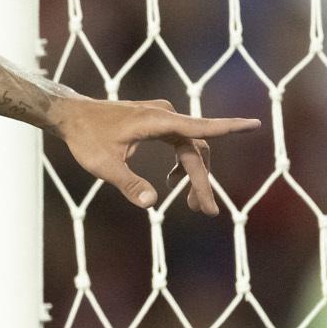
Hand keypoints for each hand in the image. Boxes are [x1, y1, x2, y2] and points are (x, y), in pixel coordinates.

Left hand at [49, 94, 257, 214]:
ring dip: (193, 175)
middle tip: (206, 212)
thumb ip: (128, 184)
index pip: (201, 128)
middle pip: (195, 150)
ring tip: (191, 205)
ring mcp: (162, 117)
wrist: (71, 115)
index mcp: (158, 122)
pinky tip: (172, 182)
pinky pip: (180, 143)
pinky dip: (181, 163)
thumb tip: (151, 203)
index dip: (229, 128)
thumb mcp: (103, 166)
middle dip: (201, 181)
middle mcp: (165, 116)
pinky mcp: (157, 122)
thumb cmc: (85, 138)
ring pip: (190, 148)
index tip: (255, 125)